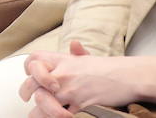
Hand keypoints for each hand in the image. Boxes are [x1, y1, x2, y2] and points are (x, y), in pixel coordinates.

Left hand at [19, 44, 155, 117]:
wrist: (128, 76)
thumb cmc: (110, 68)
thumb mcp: (90, 58)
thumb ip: (78, 54)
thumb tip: (74, 44)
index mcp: (62, 59)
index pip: (34, 60)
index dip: (29, 69)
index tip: (30, 77)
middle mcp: (62, 72)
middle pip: (32, 82)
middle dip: (27, 93)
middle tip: (28, 98)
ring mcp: (69, 88)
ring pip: (42, 101)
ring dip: (40, 110)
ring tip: (38, 115)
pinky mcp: (78, 102)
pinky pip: (60, 114)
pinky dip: (59, 117)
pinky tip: (62, 116)